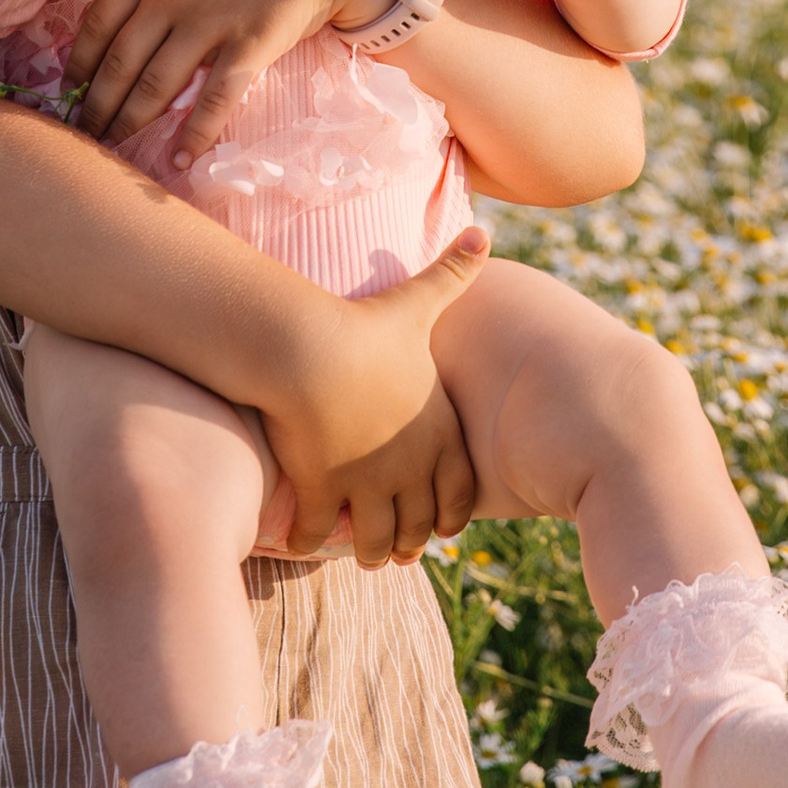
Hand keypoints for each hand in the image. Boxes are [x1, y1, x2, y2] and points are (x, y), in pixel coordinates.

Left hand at [63, 0, 404, 151]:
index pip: (97, 23)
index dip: (78, 61)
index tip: (70, 87)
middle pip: (118, 63)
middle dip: (95, 104)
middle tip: (84, 132)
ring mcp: (207, 24)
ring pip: (155, 86)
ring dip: (129, 121)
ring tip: (114, 147)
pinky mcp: (246, 48)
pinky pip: (213, 99)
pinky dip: (195, 133)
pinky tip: (181, 159)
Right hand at [257, 227, 487, 563]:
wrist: (306, 350)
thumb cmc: (362, 326)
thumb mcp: (416, 302)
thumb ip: (453, 273)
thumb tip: (485, 232)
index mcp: (434, 429)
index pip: (458, 488)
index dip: (453, 510)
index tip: (445, 525)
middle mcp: (406, 464)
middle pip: (419, 522)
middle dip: (413, 539)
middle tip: (404, 549)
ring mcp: (364, 480)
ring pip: (376, 537)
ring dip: (374, 550)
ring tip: (367, 555)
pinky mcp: (321, 487)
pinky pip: (319, 530)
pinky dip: (312, 539)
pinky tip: (303, 539)